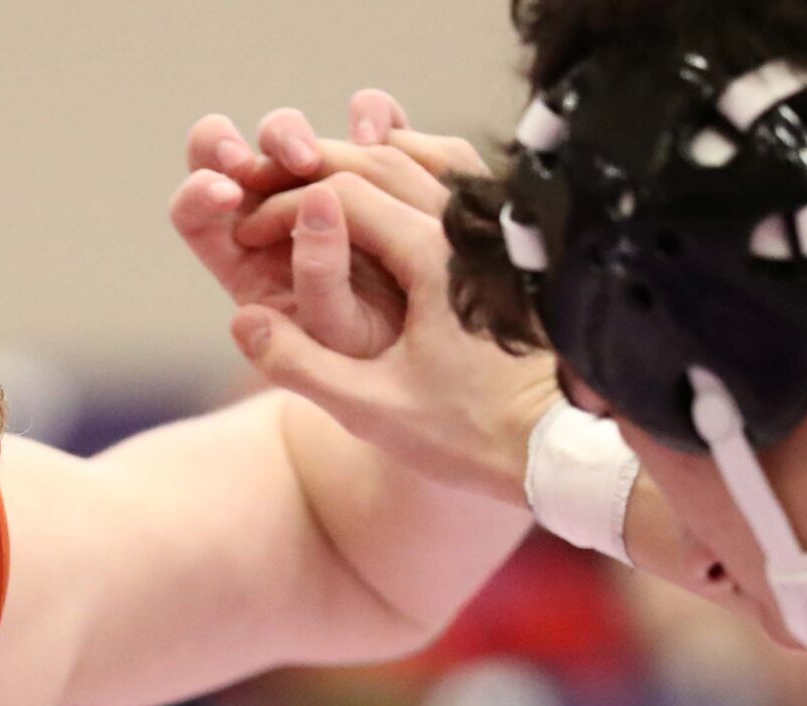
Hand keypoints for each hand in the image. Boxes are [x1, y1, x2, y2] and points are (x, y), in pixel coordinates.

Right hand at [169, 92, 557, 499]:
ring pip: (426, 156)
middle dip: (315, 169)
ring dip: (365, 158)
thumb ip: (301, 365)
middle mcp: (468, 229)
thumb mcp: (372, 411)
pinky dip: (417, 168)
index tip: (249, 232)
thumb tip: (245, 321)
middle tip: (267, 191)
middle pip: (382, 158)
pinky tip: (391, 193)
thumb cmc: (471, 436)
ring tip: (317, 180)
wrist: (561, 448)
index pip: (344, 196)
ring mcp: (494, 233)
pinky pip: (460, 181)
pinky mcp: (508, 248)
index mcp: (433, 258)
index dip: (285, 207)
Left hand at [171, 104, 426, 361]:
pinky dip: (373, 115)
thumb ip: (318, 282)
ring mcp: (320, 192)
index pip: (193, 212)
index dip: (200, 193)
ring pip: (291, 134)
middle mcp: (270, 220)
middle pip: (234, 153)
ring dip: (303, 135)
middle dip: (256, 149)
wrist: (430, 369)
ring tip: (331, 158)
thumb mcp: (336, 341)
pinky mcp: (374, 175)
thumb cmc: (372, 371)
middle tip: (295, 161)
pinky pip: (369, 123)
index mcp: (242, 263)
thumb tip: (316, 205)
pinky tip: (378, 135)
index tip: (229, 196)